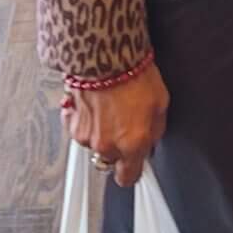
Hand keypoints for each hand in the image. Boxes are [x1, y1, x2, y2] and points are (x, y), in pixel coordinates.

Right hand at [63, 62, 168, 187]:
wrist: (105, 55)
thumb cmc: (133, 74)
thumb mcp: (161, 103)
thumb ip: (155, 130)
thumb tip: (150, 141)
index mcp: (132, 144)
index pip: (128, 177)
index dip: (131, 172)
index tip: (132, 167)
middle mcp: (108, 145)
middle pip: (111, 160)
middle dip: (118, 147)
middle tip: (123, 124)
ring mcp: (87, 136)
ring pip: (95, 144)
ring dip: (101, 132)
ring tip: (110, 108)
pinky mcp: (71, 123)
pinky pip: (80, 130)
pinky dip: (85, 121)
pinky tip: (95, 104)